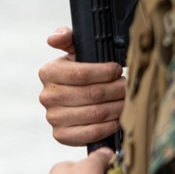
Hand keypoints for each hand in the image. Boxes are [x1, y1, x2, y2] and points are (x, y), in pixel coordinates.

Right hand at [38, 27, 124, 145]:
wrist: (73, 100)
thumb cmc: (78, 72)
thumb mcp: (73, 51)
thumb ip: (66, 38)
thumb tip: (54, 38)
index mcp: (48, 72)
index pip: (80, 74)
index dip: (104, 72)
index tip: (118, 69)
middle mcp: (46, 96)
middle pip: (91, 94)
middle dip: (115, 89)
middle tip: (128, 86)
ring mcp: (53, 117)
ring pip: (94, 113)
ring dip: (116, 107)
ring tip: (126, 100)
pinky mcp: (61, 135)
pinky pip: (90, 133)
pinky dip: (108, 126)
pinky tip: (117, 118)